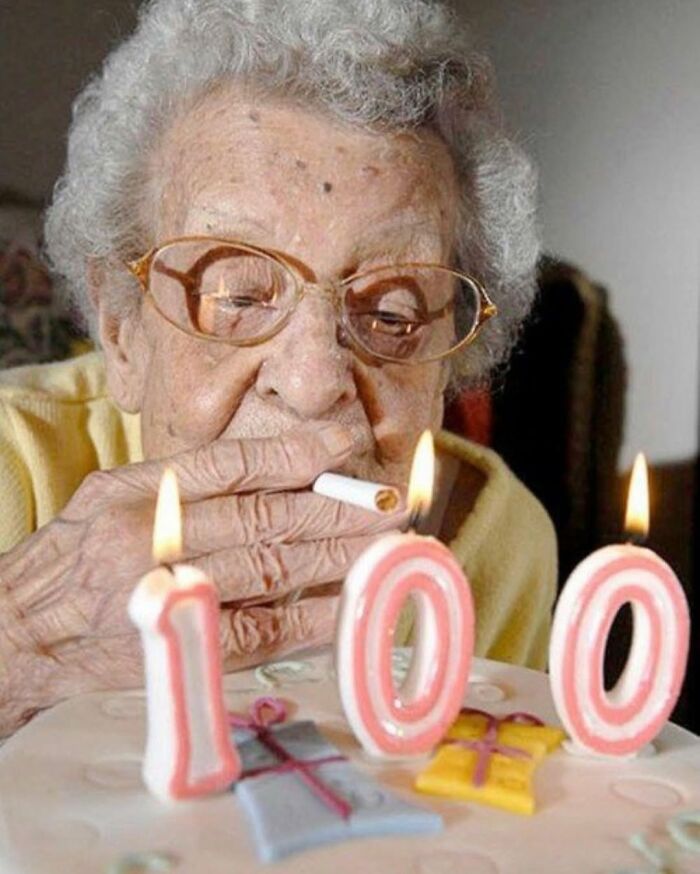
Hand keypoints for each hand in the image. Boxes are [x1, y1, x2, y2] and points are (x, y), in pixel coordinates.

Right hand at [0, 424, 402, 734]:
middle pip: (265, 516)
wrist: (20, 633)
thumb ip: (184, 480)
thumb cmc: (72, 556)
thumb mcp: (111, 493)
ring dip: (339, 557)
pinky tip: (352, 602)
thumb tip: (275, 469)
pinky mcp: (181, 646)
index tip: (344, 442)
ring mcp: (167, 596)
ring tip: (387, 544)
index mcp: (136, 492)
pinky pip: (261, 629)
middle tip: (390, 502)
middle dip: (337, 508)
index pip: (232, 463)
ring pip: (272, 569)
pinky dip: (312, 615)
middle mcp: (151, 540)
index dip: (295, 452)